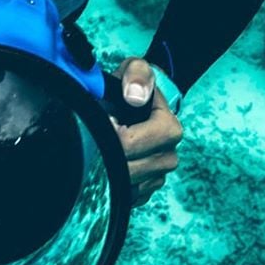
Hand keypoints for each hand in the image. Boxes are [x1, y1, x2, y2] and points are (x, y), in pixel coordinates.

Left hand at [113, 57, 182, 206]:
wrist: (137, 102)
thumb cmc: (135, 85)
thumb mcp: (136, 69)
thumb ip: (136, 75)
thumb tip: (134, 98)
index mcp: (169, 129)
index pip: (129, 145)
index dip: (109, 136)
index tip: (102, 121)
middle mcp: (168, 156)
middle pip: (126, 169)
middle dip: (105, 154)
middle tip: (95, 136)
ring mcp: (158, 176)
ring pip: (125, 185)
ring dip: (107, 169)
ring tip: (100, 146)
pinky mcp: (146, 189)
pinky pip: (126, 196)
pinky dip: (113, 183)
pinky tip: (107, 162)